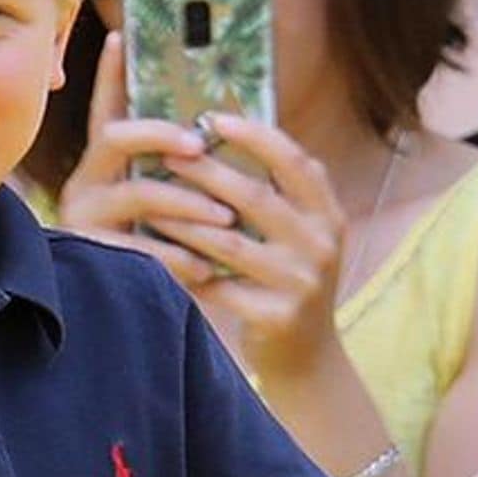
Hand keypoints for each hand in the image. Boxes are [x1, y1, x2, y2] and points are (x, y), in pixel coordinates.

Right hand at [54, 32, 234, 285]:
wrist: (130, 319)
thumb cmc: (162, 246)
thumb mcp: (169, 201)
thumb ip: (182, 168)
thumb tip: (223, 129)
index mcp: (106, 162)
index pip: (107, 108)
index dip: (110, 74)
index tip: (120, 38)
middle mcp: (88, 182)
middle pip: (116, 138)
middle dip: (160, 135)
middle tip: (201, 144)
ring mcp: (86, 219)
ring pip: (137, 194)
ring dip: (186, 202)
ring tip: (226, 217)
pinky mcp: (95, 259)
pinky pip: (138, 251)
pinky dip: (178, 257)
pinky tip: (208, 267)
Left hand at [154, 111, 347, 376]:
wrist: (310, 358)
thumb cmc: (290, 282)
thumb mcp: (303, 235)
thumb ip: (281, 194)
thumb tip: (226, 134)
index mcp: (329, 216)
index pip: (296, 162)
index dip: (256, 136)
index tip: (214, 118)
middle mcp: (321, 245)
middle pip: (255, 197)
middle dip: (205, 172)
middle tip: (165, 155)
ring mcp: (301, 282)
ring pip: (228, 242)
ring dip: (183, 220)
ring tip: (148, 202)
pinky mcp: (276, 315)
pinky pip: (218, 284)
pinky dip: (185, 267)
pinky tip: (156, 253)